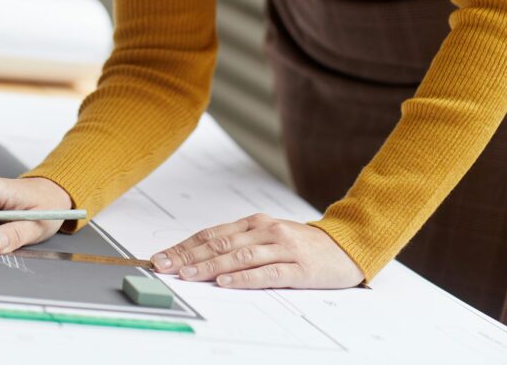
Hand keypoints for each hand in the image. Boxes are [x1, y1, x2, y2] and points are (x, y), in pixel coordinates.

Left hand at [151, 214, 363, 289]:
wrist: (345, 246)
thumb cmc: (300, 245)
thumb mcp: (268, 237)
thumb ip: (240, 244)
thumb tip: (201, 257)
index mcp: (254, 223)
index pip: (211, 234)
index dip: (185, 245)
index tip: (161, 257)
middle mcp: (264, 230)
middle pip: (219, 243)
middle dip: (188, 255)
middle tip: (164, 265)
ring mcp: (281, 247)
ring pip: (238, 257)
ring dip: (210, 266)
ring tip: (188, 274)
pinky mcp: (297, 267)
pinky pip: (266, 272)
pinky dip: (243, 278)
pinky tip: (226, 282)